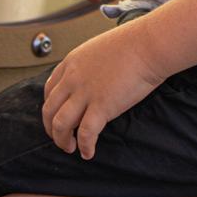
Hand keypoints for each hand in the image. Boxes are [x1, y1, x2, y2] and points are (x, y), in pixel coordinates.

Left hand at [40, 26, 165, 157]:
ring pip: (61, 125)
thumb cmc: (132, 44)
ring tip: (70, 148)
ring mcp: (85, 93)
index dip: (50, 109)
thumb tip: (92, 79)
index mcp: (71, 64)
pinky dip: (84, 146)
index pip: (49, 91)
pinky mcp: (102, 106)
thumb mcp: (98, 49)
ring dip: (62, 141)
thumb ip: (88, 66)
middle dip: (51, 129)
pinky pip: (85, 134)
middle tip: (60, 138)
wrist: (147, 45)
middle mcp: (73, 79)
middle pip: (49, 110)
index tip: (55, 118)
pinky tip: (88, 152)